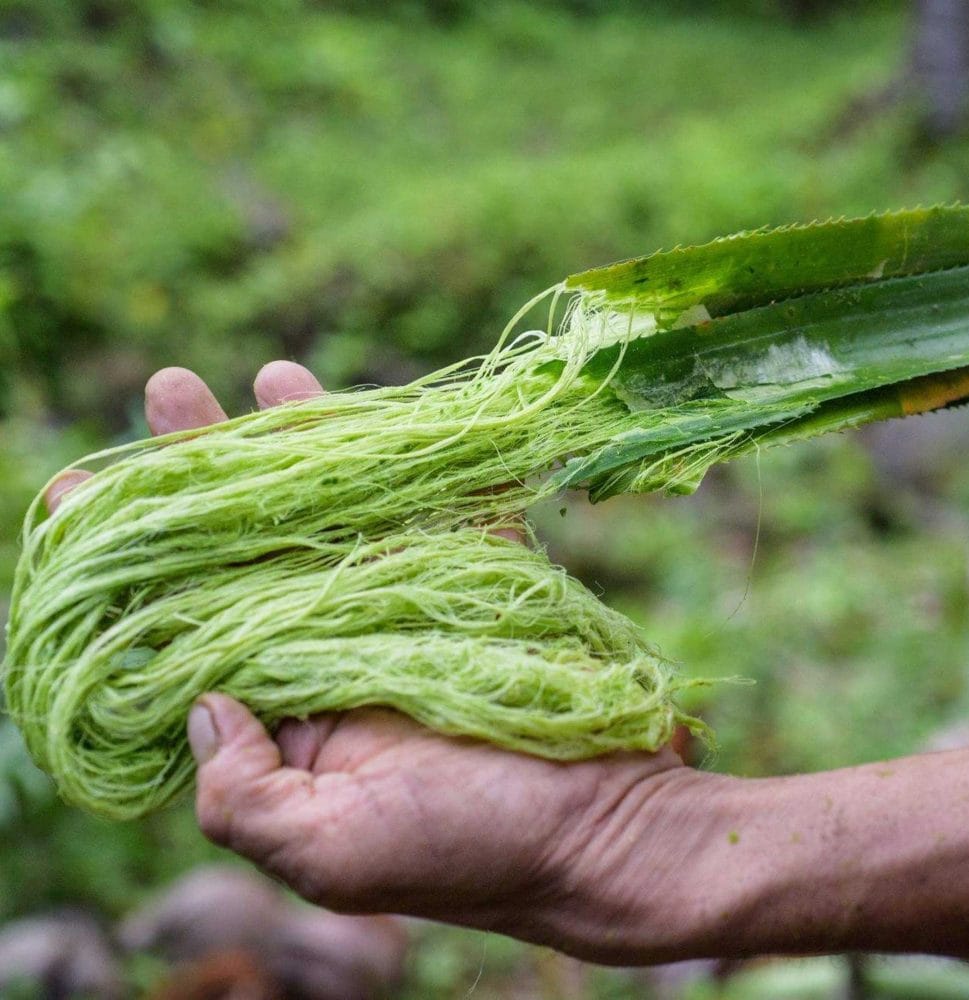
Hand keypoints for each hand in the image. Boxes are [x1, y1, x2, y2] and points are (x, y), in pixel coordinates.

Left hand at [45, 359, 729, 963]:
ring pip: (341, 506)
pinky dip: (408, 450)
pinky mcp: (478, 572)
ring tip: (268, 377)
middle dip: (209, 468)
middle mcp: (335, 641)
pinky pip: (437, 499)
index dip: (136, 558)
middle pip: (256, 540)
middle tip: (171, 391)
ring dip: (303, 439)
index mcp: (287, 705)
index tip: (83, 494)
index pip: (191, 618)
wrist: (600, 826)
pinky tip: (382, 404)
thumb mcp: (327, 852)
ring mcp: (407, 598)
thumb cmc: (469, 848)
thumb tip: (198, 696)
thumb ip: (240, 792)